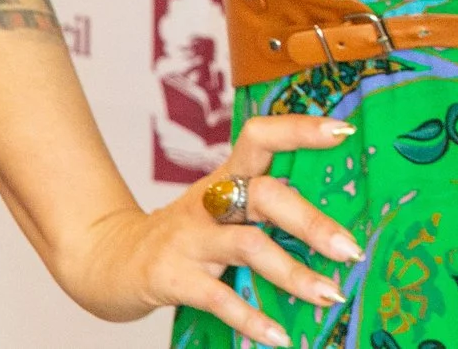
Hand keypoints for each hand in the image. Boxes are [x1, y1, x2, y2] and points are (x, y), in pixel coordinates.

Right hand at [54, 114, 361, 347]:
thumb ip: (267, 206)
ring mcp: (189, 238)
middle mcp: (210, 201)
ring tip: (330, 294)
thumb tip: (337, 224)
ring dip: (293, 273)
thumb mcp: (221, 206)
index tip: (344, 130)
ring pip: (249, 246)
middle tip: (350, 249)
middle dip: (311, 222)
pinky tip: (279, 336)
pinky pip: (217, 297)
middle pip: (266, 196)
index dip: (300, 129)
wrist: (107, 259)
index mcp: (226, 176)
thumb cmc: (184, 233)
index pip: (262, 137)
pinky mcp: (171, 277)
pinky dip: (251, 317)